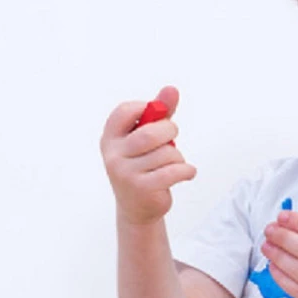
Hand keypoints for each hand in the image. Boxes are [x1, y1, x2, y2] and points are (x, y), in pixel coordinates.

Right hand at [100, 85, 196, 225]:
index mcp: (110, 138)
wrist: (137, 209)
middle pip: (150, 133)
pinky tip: (185, 173)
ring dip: (178, 157)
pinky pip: (174, 171)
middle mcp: (113, 155)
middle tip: (172, 138)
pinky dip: (187, 170)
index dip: (144, 108)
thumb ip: (160, 113)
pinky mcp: (142, 189)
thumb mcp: (148, 138)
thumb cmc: (144, 166)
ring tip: (173, 164)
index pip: (124, 111)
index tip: (155, 117)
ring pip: (166, 153)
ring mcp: (125, 173)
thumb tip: (172, 89)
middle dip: (170, 131)